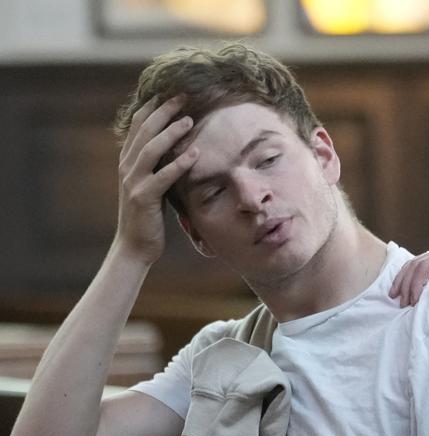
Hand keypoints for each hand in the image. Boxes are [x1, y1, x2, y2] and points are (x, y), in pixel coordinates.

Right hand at [114, 95, 198, 265]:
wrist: (134, 245)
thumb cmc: (148, 215)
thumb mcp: (152, 184)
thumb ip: (159, 165)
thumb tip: (181, 147)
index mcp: (128, 160)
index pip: (138, 126)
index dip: (152, 107)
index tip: (170, 91)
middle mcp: (127, 166)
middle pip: (144, 131)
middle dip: (163, 111)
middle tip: (183, 96)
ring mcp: (133, 181)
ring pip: (150, 149)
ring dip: (170, 133)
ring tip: (189, 120)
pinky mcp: (144, 198)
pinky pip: (162, 177)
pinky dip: (179, 164)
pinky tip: (195, 154)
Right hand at [389, 241, 428, 314]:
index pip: (426, 264)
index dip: (415, 283)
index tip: (412, 302)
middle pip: (417, 263)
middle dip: (406, 283)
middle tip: (401, 303)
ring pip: (416, 266)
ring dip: (405, 281)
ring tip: (397, 298)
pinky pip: (423, 272)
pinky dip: (412, 281)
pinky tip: (405, 293)